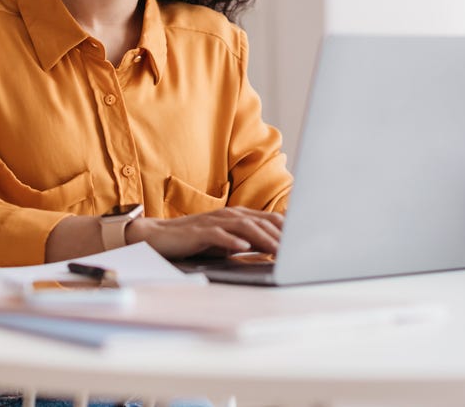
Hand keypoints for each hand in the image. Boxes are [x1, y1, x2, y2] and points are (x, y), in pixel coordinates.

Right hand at [124, 207, 283, 259]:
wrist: (159, 236)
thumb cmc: (195, 240)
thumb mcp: (225, 240)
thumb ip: (247, 240)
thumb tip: (273, 248)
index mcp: (237, 215)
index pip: (269, 219)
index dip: (288, 229)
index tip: (305, 240)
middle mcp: (228, 215)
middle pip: (261, 222)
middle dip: (281, 236)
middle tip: (298, 249)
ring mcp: (214, 222)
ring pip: (244, 227)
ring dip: (263, 238)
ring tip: (278, 250)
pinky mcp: (199, 231)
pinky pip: (218, 235)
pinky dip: (232, 240)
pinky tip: (243, 247)